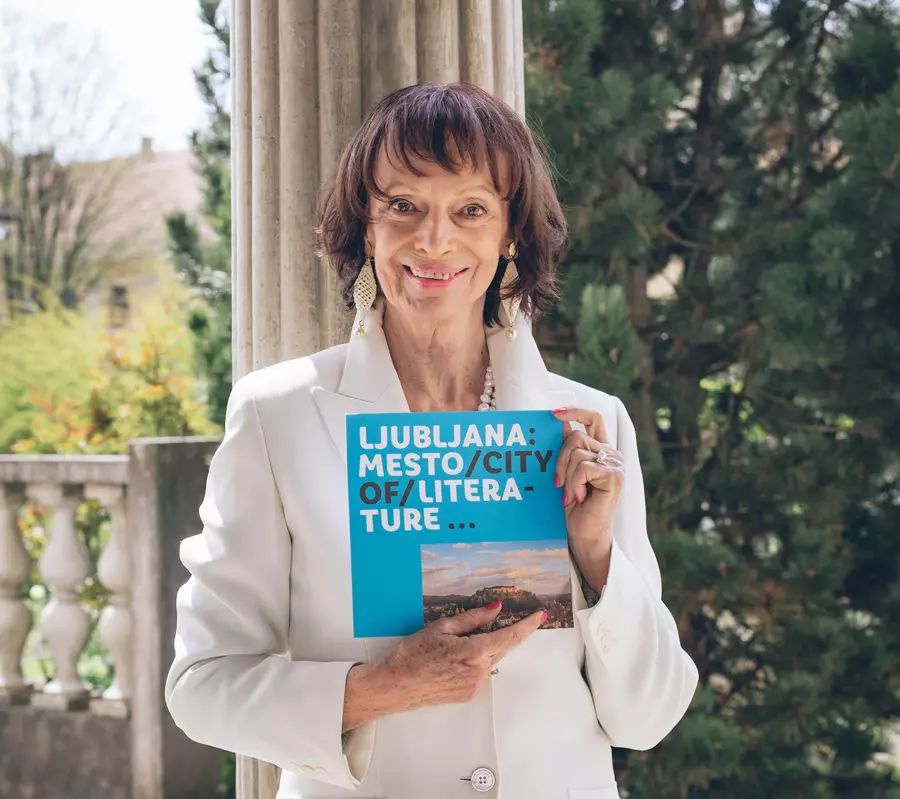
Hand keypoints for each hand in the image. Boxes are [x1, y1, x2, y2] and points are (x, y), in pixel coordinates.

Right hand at [342, 602, 545, 729]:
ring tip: (454, 643)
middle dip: (503, 634)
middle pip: (501, 648)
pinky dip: (473, 661)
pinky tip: (451, 658)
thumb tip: (495, 609)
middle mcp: (479, 672)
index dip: (526, 626)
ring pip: (489, 660)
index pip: (509, 637)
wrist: (393, 686)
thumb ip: (472, 619)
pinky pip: (478, 672)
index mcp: (474, 653)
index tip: (540, 615)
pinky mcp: (467, 695)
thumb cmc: (412, 654)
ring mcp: (474, 686)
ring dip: (484, 648)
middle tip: (497, 619)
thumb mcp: (441, 628)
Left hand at [551, 406, 624, 585]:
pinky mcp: (614, 476)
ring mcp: (615, 465)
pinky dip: (573, 483)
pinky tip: (577, 498)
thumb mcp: (566, 473)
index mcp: (602, 451)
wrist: (584, 535)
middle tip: (556, 482)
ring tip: (570, 495)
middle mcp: (612, 454)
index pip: (594, 418)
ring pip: (577, 451)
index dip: (575, 411)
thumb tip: (560, 422)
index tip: (553, 414)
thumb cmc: (574, 507)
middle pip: (576, 436)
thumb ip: (567, 449)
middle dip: (559, 458)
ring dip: (565, 475)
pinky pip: (582, 467)